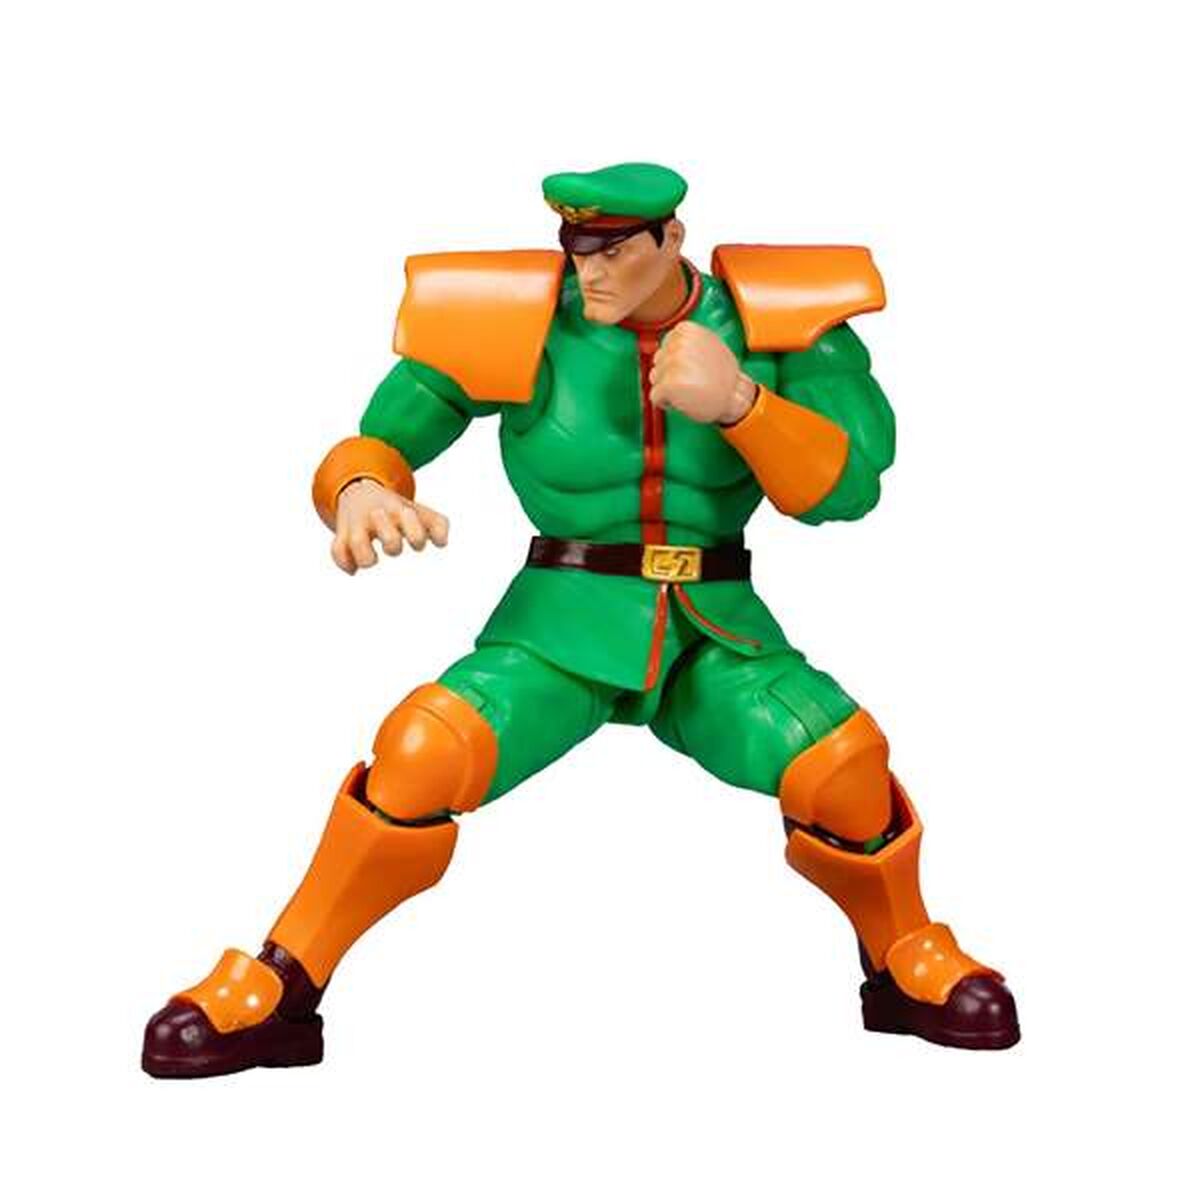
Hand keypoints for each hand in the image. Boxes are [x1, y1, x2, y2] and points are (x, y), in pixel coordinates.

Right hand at [331, 479, 449, 574]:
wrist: (359, 492)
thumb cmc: (397, 511)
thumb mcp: (420, 512)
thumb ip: (439, 525)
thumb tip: (442, 543)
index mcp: (399, 511)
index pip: (411, 524)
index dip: (416, 537)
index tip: (417, 543)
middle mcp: (377, 517)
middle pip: (388, 537)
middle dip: (392, 543)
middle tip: (392, 544)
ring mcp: (358, 525)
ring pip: (357, 543)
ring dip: (367, 557)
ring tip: (373, 559)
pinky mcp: (342, 534)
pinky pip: (336, 550)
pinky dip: (345, 564)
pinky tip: (354, 569)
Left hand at [648, 321, 756, 425]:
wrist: (735, 396)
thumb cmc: (722, 375)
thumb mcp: (707, 344)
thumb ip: (685, 342)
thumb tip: (666, 346)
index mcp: (685, 330)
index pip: (665, 347)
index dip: (676, 362)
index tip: (692, 367)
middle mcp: (678, 343)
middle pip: (657, 362)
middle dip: (670, 374)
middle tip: (693, 380)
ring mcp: (672, 364)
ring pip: (655, 378)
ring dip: (668, 388)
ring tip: (690, 388)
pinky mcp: (669, 384)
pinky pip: (655, 396)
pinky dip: (666, 402)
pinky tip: (685, 399)